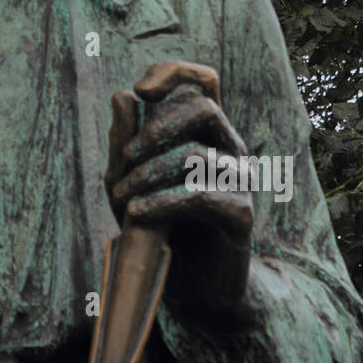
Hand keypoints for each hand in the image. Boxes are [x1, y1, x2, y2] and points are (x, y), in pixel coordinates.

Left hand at [105, 61, 252, 312]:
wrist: (189, 290)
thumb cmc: (157, 230)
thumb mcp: (127, 183)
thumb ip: (125, 142)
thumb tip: (125, 94)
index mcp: (206, 133)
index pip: (204, 81)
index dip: (176, 72)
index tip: (141, 89)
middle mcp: (229, 149)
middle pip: (202, 107)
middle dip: (155, 128)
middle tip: (124, 158)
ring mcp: (240, 181)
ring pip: (195, 154)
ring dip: (147, 173)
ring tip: (120, 197)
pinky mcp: (241, 216)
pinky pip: (202, 195)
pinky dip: (162, 201)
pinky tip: (136, 213)